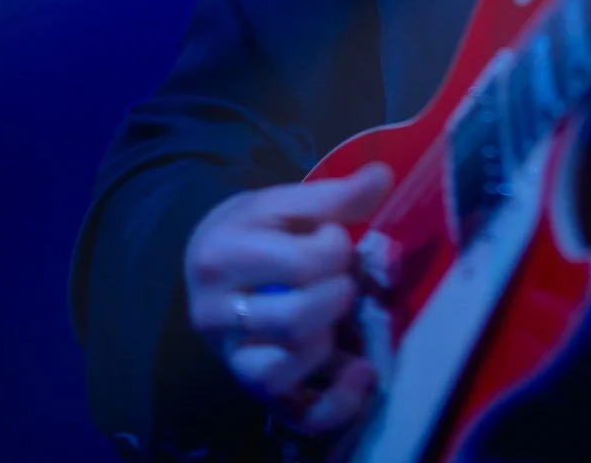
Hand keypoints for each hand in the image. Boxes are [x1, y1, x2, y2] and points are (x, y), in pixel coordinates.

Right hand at [184, 165, 392, 436]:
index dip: (334, 248)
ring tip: (336, 314)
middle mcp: (215, 314)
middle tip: (342, 278)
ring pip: (289, 366)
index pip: (300, 263)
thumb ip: (332, 195)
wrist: (208, 268)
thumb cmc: (252, 231)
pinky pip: (298, 414)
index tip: (333, 238)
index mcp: (221, 255)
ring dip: (330, 338)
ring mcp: (232, 360)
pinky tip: (363, 372)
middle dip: (337, 295)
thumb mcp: (282, 204)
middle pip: (295, 319)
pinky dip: (339, 401)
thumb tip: (383, 177)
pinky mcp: (254, 392)